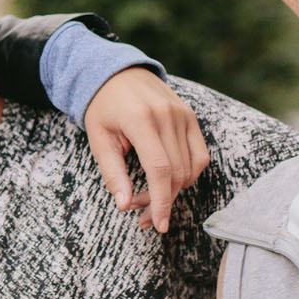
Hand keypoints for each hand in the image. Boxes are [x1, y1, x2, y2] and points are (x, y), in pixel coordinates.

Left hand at [84, 67, 208, 232]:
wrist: (118, 73)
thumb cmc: (103, 108)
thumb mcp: (98, 139)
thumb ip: (112, 172)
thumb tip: (124, 205)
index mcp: (141, 120)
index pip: (160, 169)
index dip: (161, 201)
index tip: (159, 225)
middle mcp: (167, 116)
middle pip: (176, 172)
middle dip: (162, 201)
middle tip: (141, 216)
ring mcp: (183, 115)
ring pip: (190, 168)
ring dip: (173, 191)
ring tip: (150, 200)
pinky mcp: (191, 117)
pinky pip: (200, 155)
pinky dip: (188, 174)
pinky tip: (169, 183)